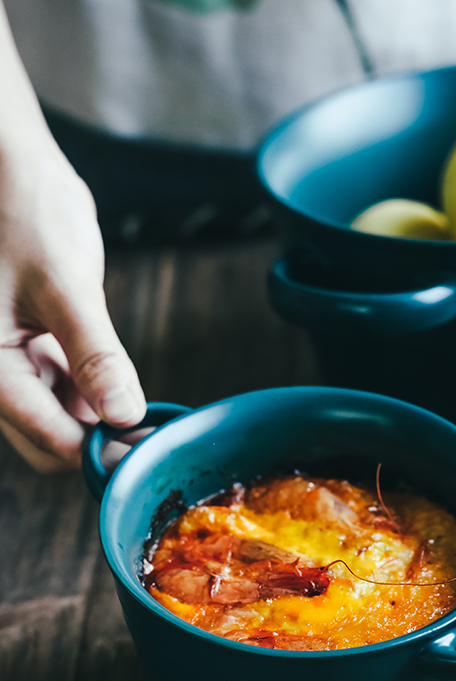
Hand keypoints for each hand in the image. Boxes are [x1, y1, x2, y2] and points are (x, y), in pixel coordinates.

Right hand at [0, 133, 145, 471]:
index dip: (98, 454)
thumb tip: (124, 413)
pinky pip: (63, 382)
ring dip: (100, 419)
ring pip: (58, 411)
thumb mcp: (63, 285)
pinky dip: (94, 390)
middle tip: (155, 436)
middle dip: (100, 442)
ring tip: (151, 418)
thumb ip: (95, 354)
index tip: (148, 456)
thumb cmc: (19, 209)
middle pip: (49, 434)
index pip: (46, 437)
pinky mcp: (30, 339)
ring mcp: (10, 356)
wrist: (6, 163)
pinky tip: (125, 387)